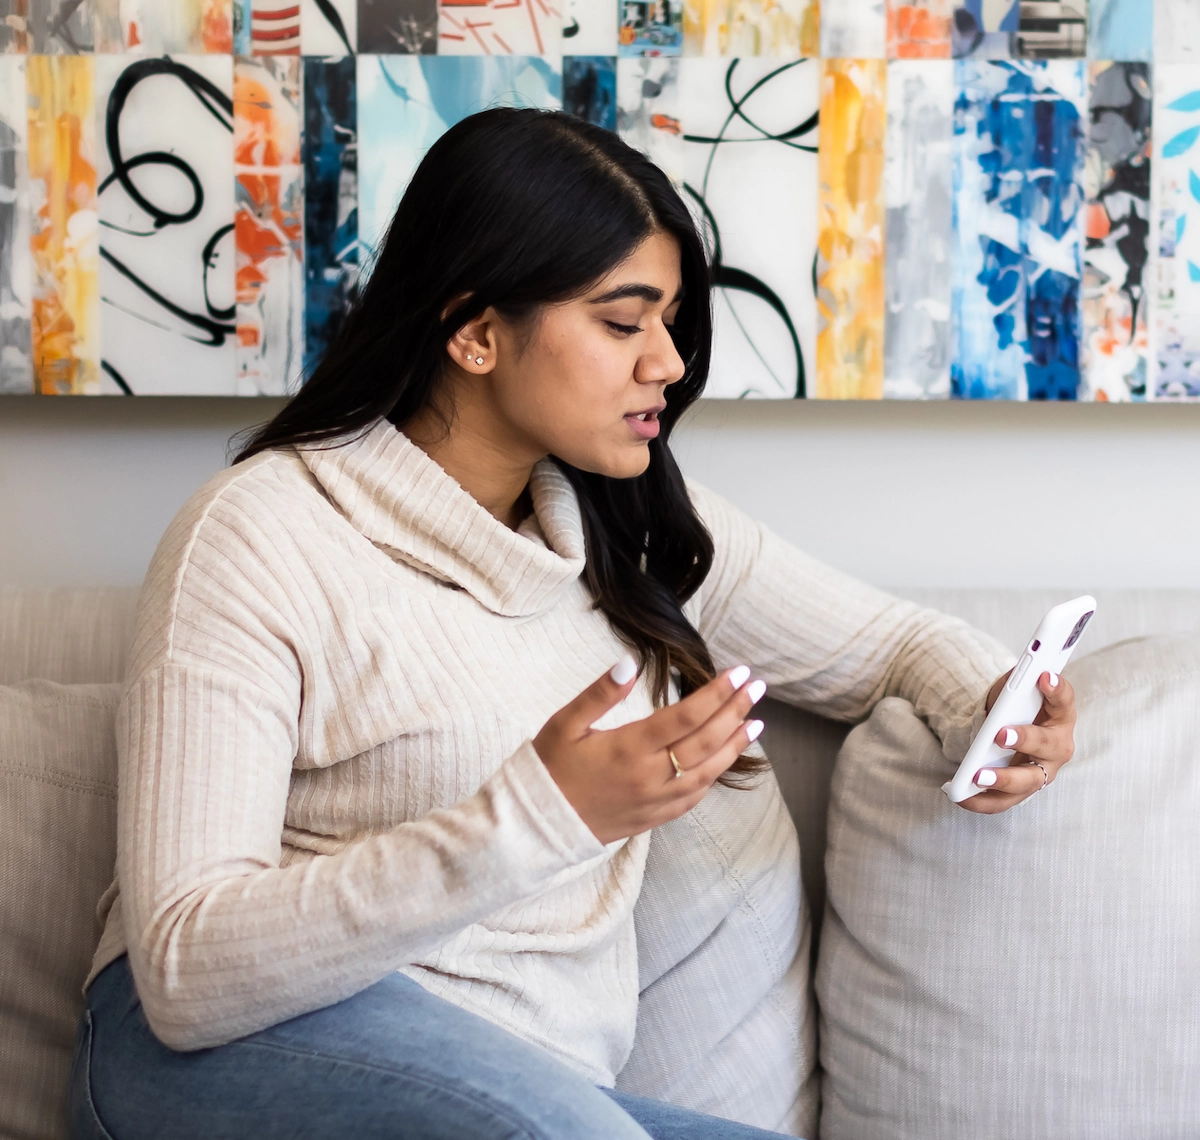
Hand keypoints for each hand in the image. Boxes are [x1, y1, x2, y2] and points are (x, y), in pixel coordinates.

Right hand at [533, 656, 766, 843]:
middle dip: (734, 711)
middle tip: (756, 687)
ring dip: (735, 745)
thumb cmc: (549, 768)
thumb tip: (630, 663)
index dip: (716, 693)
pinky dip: (715, 775)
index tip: (738, 672)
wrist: (538, 826)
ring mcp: (655, 800)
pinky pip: (694, 795)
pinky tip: (726, 758)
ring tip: (757, 722)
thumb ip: (599, 694)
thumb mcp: (564, 724)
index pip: (685, 716)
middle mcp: (649, 776)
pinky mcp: (655, 818)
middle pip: (705, 741)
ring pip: (708, 771)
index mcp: (629, 748)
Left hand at [957, 670, 1076, 814]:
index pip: (1063, 700)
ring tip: (977, 776)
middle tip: (1000, 735)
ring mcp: (1042, 773)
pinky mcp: (1021, 791)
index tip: (1044, 676)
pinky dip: (979, 800)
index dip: (1056, 689)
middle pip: (1047, 746)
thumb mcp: (1014, 690)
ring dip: (1003, 780)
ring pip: (1027, 781)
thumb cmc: (1016, 709)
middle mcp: (1057, 748)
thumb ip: (1017, 682)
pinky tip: (956, 792)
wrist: (1009, 732)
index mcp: (1060, 716)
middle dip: (1024, 739)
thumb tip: (1017, 672)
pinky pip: (1002, 801)